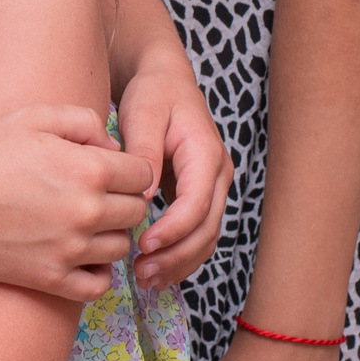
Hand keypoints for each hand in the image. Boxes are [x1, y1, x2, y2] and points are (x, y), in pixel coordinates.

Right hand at [0, 102, 154, 301]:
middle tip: (95, 198)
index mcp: (89, 169)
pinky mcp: (55, 278)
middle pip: (137, 212)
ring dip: (109, 235)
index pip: (143, 175)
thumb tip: (111, 143)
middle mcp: (88, 211)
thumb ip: (81, 119)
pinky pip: (100, 284)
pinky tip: (81, 257)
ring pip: (122, 247)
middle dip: (122, 202)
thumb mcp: (31, 118)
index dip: (129, 171)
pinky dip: (98, 273)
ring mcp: (73, 249)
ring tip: (83, 225)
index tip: (110, 173)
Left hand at [121, 64, 230, 287]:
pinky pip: (198, 233)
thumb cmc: (152, 94)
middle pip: (207, 228)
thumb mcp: (143, 113)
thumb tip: (143, 197)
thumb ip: (144, 151)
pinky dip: (180, 255)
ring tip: (146, 278)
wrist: (164, 82)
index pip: (197, 203)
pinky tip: (155, 270)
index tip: (143, 245)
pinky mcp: (201, 196)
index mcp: (206, 154)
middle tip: (141, 272)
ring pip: (206, 236)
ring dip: (179, 262)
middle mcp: (218, 175)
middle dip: (176, 255)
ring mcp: (213, 188)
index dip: (173, 230)